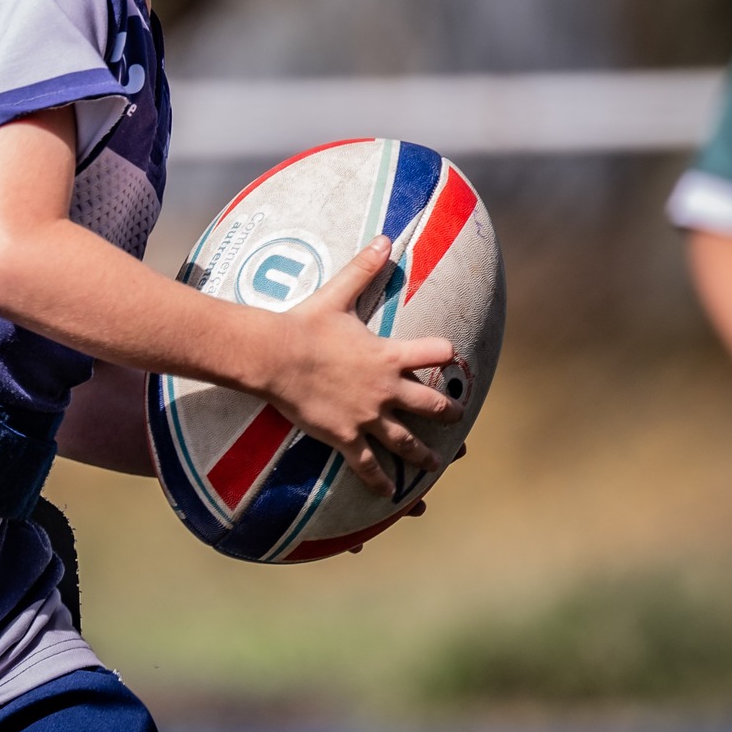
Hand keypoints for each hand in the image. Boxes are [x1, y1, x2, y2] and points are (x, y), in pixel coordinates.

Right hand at [258, 237, 458, 493]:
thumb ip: (364, 268)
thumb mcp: (338, 295)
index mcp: (389, 354)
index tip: (454, 357)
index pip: (435, 352)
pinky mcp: (345, 436)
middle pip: (430, 404)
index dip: (445, 353)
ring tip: (435, 465)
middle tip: (456, 418)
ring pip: (405, 440)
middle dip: (447, 412)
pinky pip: (367, 464)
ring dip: (423, 454)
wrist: (275, 357)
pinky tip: (388, 495)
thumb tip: (385, 237)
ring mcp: (367, 415)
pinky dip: (379, 481)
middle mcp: (385, 388)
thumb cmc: (305, 325)